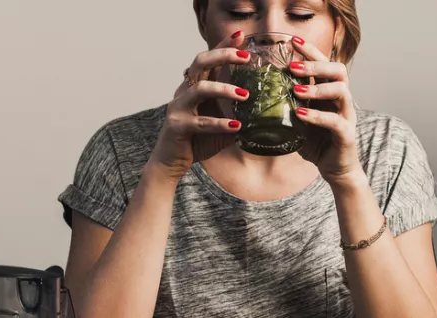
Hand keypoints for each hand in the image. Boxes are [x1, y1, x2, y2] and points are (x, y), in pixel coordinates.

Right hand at [149, 31, 251, 179]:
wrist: (171, 162)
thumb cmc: (197, 140)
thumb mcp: (220, 121)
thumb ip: (235, 112)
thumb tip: (265, 109)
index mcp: (195, 87)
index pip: (209, 60)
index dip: (223, 47)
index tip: (241, 35)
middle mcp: (184, 91)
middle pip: (201, 63)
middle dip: (223, 56)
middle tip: (246, 57)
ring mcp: (178, 107)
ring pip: (200, 89)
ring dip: (224, 89)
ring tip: (246, 95)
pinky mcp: (177, 126)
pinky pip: (200, 122)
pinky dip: (220, 124)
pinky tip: (236, 127)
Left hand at [288, 36, 362, 185]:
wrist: (335, 169)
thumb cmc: (315, 141)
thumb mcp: (297, 119)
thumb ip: (284, 105)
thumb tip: (255, 92)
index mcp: (329, 92)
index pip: (323, 63)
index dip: (310, 51)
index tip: (292, 40)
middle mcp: (341, 100)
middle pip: (338, 70)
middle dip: (315, 64)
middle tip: (292, 66)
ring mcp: (346, 116)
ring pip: (341, 91)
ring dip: (317, 88)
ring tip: (296, 90)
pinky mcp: (347, 134)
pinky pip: (336, 121)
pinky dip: (318, 116)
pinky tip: (301, 115)